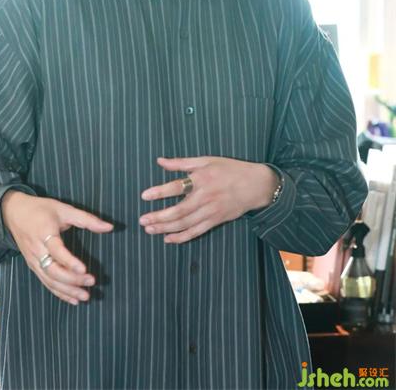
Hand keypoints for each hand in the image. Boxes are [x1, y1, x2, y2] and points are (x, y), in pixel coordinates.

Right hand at [1, 191, 112, 304]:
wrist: (13, 213)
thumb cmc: (40, 209)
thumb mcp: (64, 208)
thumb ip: (86, 219)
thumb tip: (109, 227)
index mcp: (44, 233)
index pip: (57, 251)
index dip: (70, 262)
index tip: (84, 269)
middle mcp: (37, 250)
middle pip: (53, 270)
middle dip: (72, 279)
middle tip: (91, 281)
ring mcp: (33, 260)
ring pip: (49, 280)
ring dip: (67, 290)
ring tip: (85, 296)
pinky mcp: (33, 266)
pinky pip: (46, 283)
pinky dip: (59, 293)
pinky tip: (73, 299)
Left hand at [139, 156, 278, 244]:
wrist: (255, 185)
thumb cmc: (229, 169)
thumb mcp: (206, 160)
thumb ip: (181, 162)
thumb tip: (160, 161)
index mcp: (202, 179)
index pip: (177, 187)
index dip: (160, 192)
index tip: (144, 196)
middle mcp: (205, 197)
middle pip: (178, 211)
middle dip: (159, 217)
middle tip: (142, 220)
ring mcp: (211, 211)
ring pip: (185, 224)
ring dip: (166, 228)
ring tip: (150, 229)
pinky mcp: (216, 221)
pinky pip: (196, 232)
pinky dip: (182, 237)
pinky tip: (168, 239)